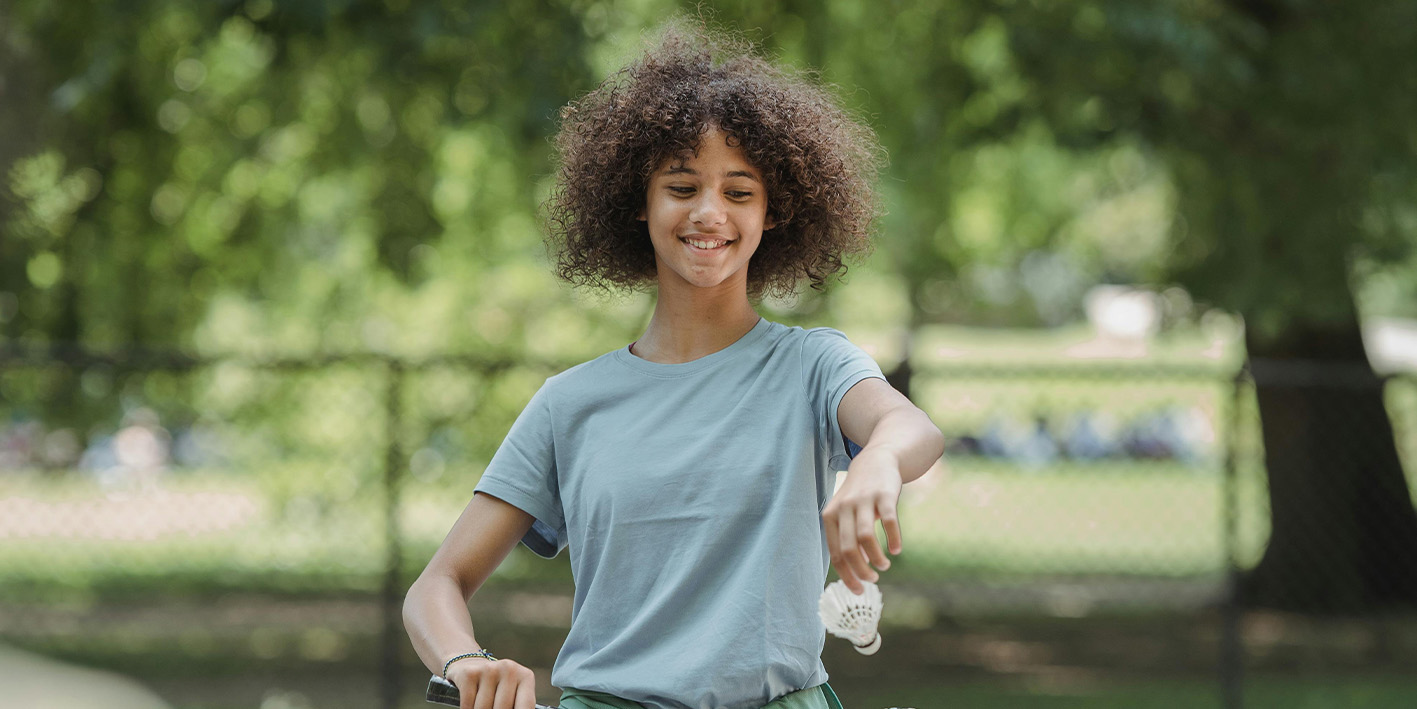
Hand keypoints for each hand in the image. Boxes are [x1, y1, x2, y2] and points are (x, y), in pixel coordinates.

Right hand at [446, 658, 537, 708]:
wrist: (473, 666)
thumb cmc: (498, 688)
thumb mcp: (513, 695)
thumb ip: (516, 705)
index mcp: (525, 677)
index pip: (526, 706)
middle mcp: (509, 669)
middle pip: (503, 708)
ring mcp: (489, 669)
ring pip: (483, 708)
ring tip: (484, 706)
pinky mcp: (469, 673)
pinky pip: (468, 704)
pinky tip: (471, 705)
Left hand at [821, 448, 903, 593]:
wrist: (876, 461)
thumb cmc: (859, 495)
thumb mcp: (846, 514)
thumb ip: (847, 539)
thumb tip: (857, 569)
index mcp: (830, 516)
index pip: (836, 553)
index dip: (847, 575)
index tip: (858, 590)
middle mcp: (844, 508)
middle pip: (849, 549)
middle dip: (861, 571)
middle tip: (872, 581)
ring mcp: (864, 500)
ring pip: (866, 538)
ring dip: (876, 558)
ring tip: (884, 566)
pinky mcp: (884, 495)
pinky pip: (889, 522)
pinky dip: (893, 539)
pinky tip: (896, 550)